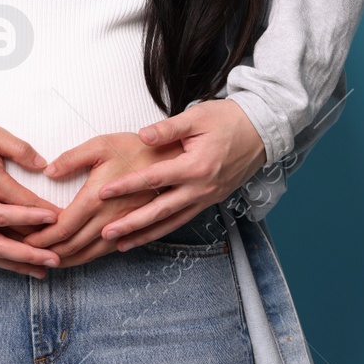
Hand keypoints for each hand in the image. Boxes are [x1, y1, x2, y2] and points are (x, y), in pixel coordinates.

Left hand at [17, 132, 179, 265]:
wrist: (174, 159)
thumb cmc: (136, 148)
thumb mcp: (100, 144)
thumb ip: (71, 159)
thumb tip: (48, 172)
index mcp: (96, 199)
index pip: (61, 228)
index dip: (40, 238)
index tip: (23, 241)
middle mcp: (109, 219)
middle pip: (72, 246)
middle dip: (47, 252)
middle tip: (27, 253)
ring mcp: (123, 227)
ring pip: (90, 253)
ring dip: (67, 259)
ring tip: (47, 261)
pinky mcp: (134, 228)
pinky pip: (108, 251)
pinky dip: (88, 257)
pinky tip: (78, 257)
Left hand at [93, 99, 268, 250]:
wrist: (260, 131)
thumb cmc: (226, 120)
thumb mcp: (196, 117)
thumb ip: (168, 129)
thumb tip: (142, 136)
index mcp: (196, 167)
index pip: (154, 179)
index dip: (127, 186)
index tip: (103, 192)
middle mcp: (201, 188)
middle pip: (160, 211)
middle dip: (132, 224)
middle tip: (106, 233)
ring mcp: (207, 198)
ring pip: (171, 222)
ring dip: (145, 235)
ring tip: (120, 245)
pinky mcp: (210, 200)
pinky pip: (183, 219)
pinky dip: (164, 230)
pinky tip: (147, 236)